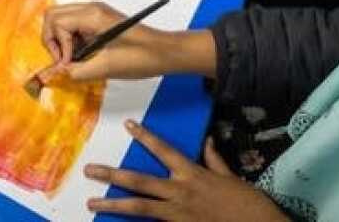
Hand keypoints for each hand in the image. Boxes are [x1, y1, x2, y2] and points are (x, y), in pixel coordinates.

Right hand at [40, 3, 216, 81]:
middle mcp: (91, 9)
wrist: (165, 52)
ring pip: (62, 20)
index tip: (68, 65)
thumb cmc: (141, 57)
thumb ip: (77, 71)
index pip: (56, 23)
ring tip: (73, 60)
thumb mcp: (107, 68)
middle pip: (53, 15)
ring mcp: (95, 14)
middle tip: (64, 60)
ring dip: (61, 41)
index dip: (57, 46)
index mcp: (93, 15)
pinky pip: (74, 26)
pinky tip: (83, 56)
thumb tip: (55, 74)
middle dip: (52, 39)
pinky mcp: (99, 21)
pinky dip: (71, 41)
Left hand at [85, 121, 288, 220]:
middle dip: (112, 175)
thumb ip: (215, 160)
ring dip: (113, 203)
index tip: (129, 125)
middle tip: (89, 170)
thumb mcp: (232, 178)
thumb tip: (208, 141)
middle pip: (139, 181)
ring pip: (139, 207)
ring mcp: (177, 214)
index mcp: (193, 174)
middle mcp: (180, 192)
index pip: (164, 151)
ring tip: (92, 202)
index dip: (146, 137)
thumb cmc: (248, 203)